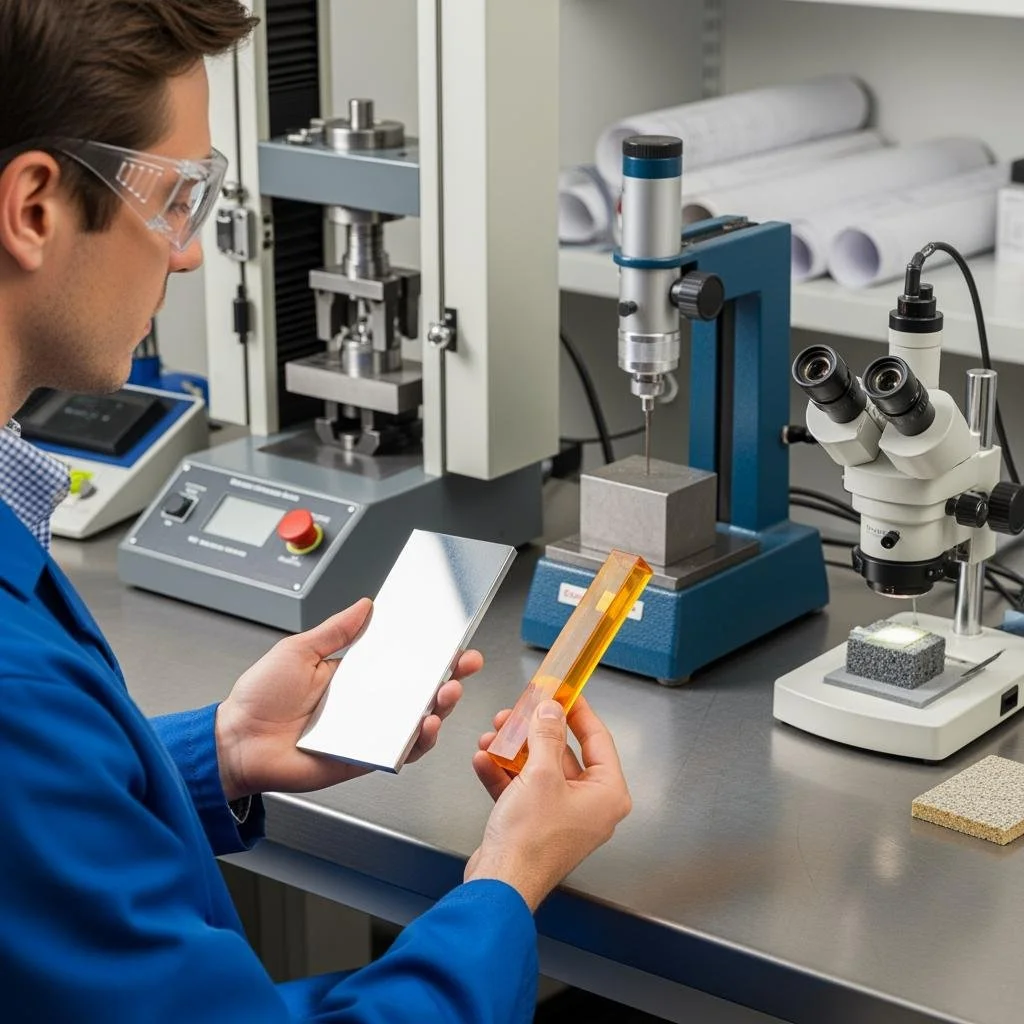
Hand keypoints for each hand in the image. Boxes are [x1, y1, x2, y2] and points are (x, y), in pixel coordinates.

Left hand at [215, 598, 482, 800]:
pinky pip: (401, 750)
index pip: (401, 658)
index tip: (452, 636)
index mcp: (354, 673)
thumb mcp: (299, 650)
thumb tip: (365, 605)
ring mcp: (369, 730)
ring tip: (447, 693)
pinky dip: (418, 740)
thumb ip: (336, 630)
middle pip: (420, 689)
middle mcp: (367, 702)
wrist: (236, 742)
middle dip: (449, 675)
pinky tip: (426, 726)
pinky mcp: (366, 757)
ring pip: (418, 720)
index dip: (430, 648)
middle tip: (464, 663)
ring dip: (440, 706)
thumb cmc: (259, 698)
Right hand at [465, 696, 630, 911]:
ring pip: (539, 770)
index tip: (565, 692)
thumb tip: (552, 709)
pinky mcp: (536, 826)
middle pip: (564, 753)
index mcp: (606, 795)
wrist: (499, 884)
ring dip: (513, 751)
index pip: (598, 739)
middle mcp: (589, 807)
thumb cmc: (530, 842)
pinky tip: (483, 760)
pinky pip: (523, 790)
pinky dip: (503, 774)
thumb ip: (547, 734)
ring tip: (493, 736)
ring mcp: (562, 817)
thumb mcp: (540, 773)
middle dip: (534, 731)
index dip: (579, 711)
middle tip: (519, 712)